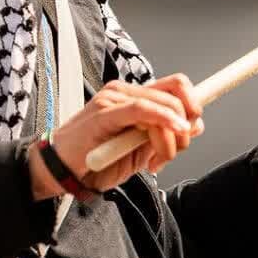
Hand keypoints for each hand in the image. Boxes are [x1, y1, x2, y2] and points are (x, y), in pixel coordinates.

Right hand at [27, 73, 203, 198]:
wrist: (61, 171)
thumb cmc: (97, 161)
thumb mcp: (140, 151)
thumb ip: (165, 135)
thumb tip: (195, 124)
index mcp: (134, 97)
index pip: (175, 86)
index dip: (194, 102)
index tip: (196, 127)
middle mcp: (124, 92)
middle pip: (176, 94)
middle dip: (185, 126)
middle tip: (170, 154)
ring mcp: (114, 99)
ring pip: (164, 105)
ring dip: (171, 138)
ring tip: (153, 162)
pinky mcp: (105, 112)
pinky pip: (143, 109)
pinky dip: (163, 119)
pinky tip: (172, 131)